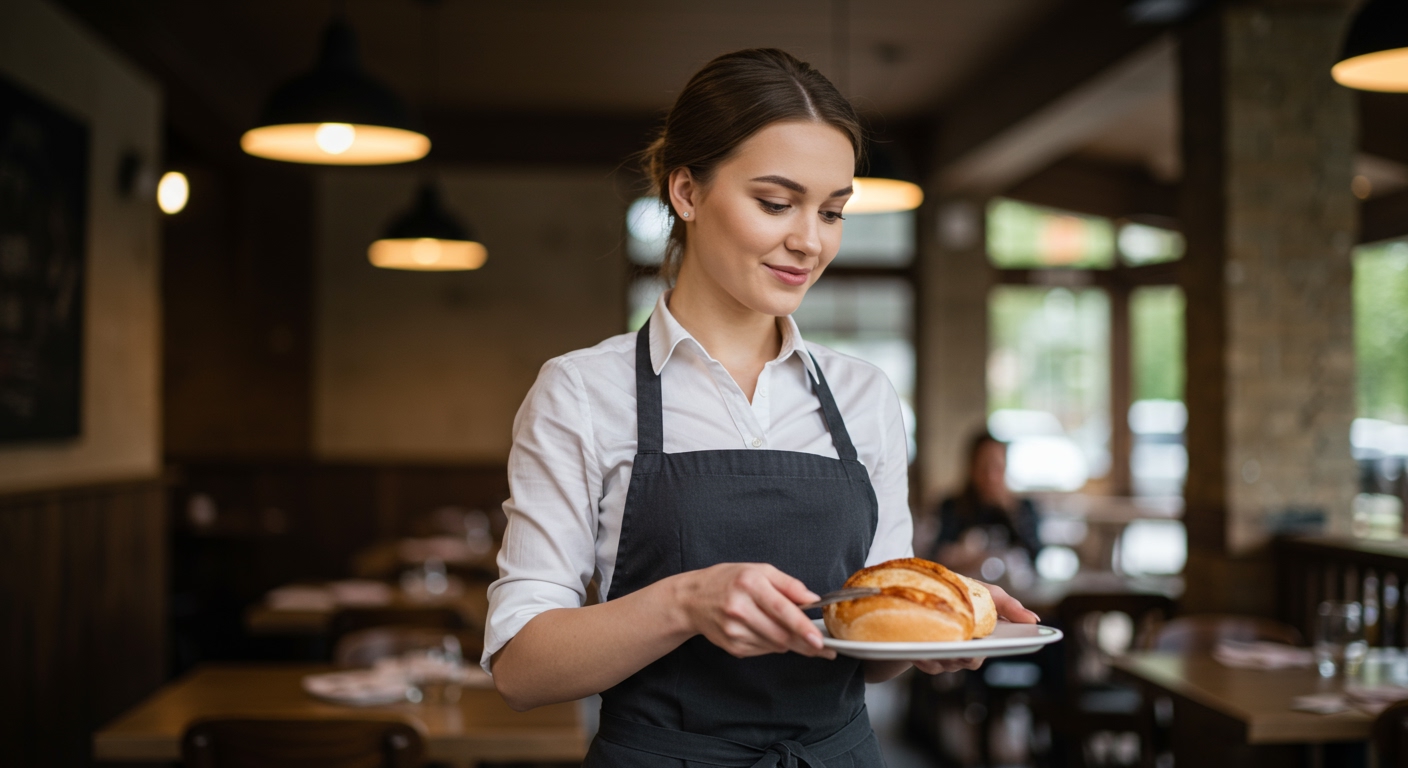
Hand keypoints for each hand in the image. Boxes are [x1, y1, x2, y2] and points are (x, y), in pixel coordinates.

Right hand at [676, 563, 835, 659]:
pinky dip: (772, 645)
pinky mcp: (732, 646)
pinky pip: (763, 650)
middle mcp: (740, 608)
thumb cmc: (728, 581)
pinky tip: (767, 632)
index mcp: (750, 584)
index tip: (818, 640)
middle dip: (805, 643)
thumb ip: (788, 584)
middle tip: (821, 646)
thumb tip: (813, 599)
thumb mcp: (759, 570)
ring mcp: (734, 630)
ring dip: (789, 643)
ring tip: (794, 635)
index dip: (802, 627)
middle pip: (780, 634)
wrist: (692, 599)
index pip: (781, 609)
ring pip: (775, 645)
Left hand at [905, 581, 1038, 675]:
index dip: (1006, 647)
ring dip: (946, 653)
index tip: (1005, 642)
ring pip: (951, 664)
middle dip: (971, 653)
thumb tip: (1035, 620)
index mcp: (986, 637)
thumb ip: (1009, 606)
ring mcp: (948, 656)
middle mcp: (968, 650)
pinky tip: (921, 649)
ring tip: (941, 642)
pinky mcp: (927, 659)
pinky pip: (929, 665)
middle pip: (974, 660)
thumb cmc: (962, 593)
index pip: (999, 648)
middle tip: (969, 642)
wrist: (921, 590)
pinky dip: (925, 658)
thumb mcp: (987, 593)